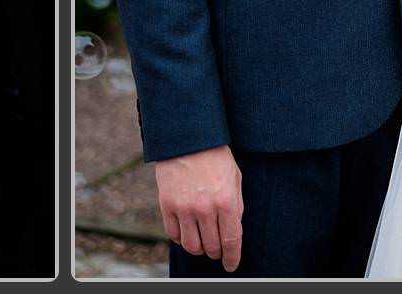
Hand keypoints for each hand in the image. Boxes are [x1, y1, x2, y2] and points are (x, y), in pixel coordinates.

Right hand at [155, 145, 243, 271]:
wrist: (187, 137)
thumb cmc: (215, 156)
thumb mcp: (235, 180)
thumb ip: (235, 207)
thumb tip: (232, 232)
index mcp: (226, 202)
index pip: (231, 241)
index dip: (232, 258)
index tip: (231, 264)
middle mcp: (205, 208)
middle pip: (211, 247)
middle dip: (216, 252)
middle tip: (217, 250)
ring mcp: (184, 207)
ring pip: (191, 245)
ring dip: (198, 248)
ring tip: (201, 242)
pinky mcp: (166, 204)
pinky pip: (172, 234)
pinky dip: (180, 238)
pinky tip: (186, 232)